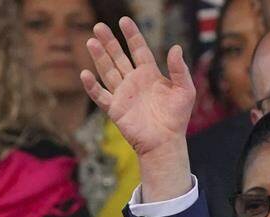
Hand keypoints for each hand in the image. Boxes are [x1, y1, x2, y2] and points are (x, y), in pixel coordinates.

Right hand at [80, 17, 194, 159]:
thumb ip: (180, 70)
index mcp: (150, 74)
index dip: (132, 35)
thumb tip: (176, 48)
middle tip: (98, 26)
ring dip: (99, 57)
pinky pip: (101, 96)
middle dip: (109, 42)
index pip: (138, 49)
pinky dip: (92, 86)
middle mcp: (134, 81)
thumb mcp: (185, 91)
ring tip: (91, 42)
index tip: (124, 21)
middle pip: (118, 57)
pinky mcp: (115, 109)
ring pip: (108, 71)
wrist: (166, 142)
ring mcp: (123, 94)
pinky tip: (85, 74)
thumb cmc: (177, 118)